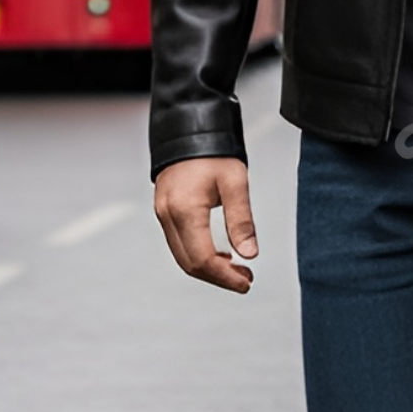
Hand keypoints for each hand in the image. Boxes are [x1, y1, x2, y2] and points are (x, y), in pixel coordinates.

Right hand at [154, 156, 257, 293]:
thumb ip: (241, 220)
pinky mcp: (164, 212)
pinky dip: (198, 255)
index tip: (247, 282)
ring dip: (209, 269)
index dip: (225, 277)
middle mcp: (168, 215)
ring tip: (237, 269)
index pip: (203, 259)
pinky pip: (179, 244)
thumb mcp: (235, 183)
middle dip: (219, 277)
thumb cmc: (215, 154)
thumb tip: (250, 254)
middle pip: (190, 264)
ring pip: (182, 257)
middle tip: (246, 278)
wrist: (189, 129)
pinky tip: (220, 255)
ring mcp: (162, 214)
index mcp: (185, 210)